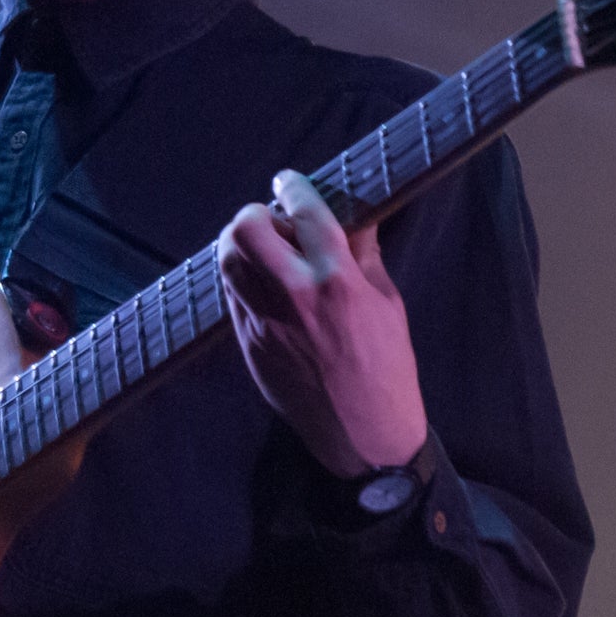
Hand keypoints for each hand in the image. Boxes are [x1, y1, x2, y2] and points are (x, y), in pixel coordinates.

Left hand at [216, 169, 428, 477]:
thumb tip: (352, 215)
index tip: (290, 182)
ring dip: (241, 243)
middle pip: (246, 230)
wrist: (363, 434)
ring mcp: (263, 323)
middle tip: (274, 219)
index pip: (305, 213)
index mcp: (336, 282)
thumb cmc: (387, 368)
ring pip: (227, 261)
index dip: (294, 187)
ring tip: (265, 249)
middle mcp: (293, 298)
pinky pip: (231, 294)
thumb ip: (363, 255)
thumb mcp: (387, 304)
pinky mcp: (248, 345)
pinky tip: (263, 281)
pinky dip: (241, 276)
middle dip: (256, 213)